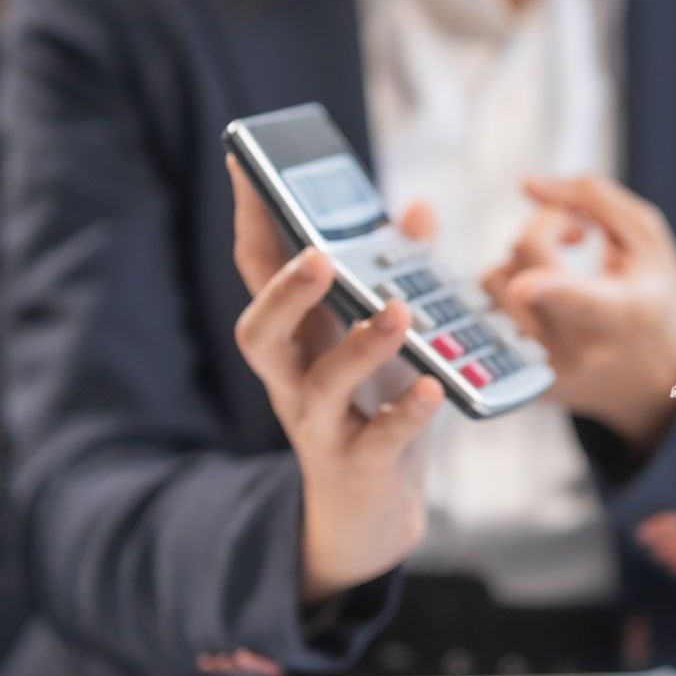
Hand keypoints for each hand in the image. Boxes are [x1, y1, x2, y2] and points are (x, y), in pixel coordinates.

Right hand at [227, 157, 443, 602]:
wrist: (370, 514)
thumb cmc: (371, 411)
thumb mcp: (382, 340)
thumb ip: (398, 273)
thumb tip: (417, 207)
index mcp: (296, 340)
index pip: (260, 272)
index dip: (250, 219)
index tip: (244, 161)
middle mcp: (293, 381)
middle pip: (261, 333)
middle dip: (284, 293)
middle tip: (317, 256)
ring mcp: (320, 427)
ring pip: (320, 386)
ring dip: (358, 346)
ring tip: (398, 313)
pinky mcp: (358, 467)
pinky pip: (379, 440)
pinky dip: (405, 413)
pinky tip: (431, 388)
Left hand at [481, 175, 675, 450]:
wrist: (656, 384)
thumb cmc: (655, 301)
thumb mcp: (648, 242)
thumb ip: (593, 198)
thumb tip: (527, 185)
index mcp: (623, 313)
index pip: (578, 297)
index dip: (548, 287)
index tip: (526, 284)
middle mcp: (581, 349)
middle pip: (522, 266)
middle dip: (543, 228)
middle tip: (579, 234)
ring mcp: (547, 371)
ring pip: (494, 286)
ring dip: (518, 261)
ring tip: (557, 269)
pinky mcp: (523, 382)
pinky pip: (488, 315)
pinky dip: (509, 292)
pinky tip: (543, 298)